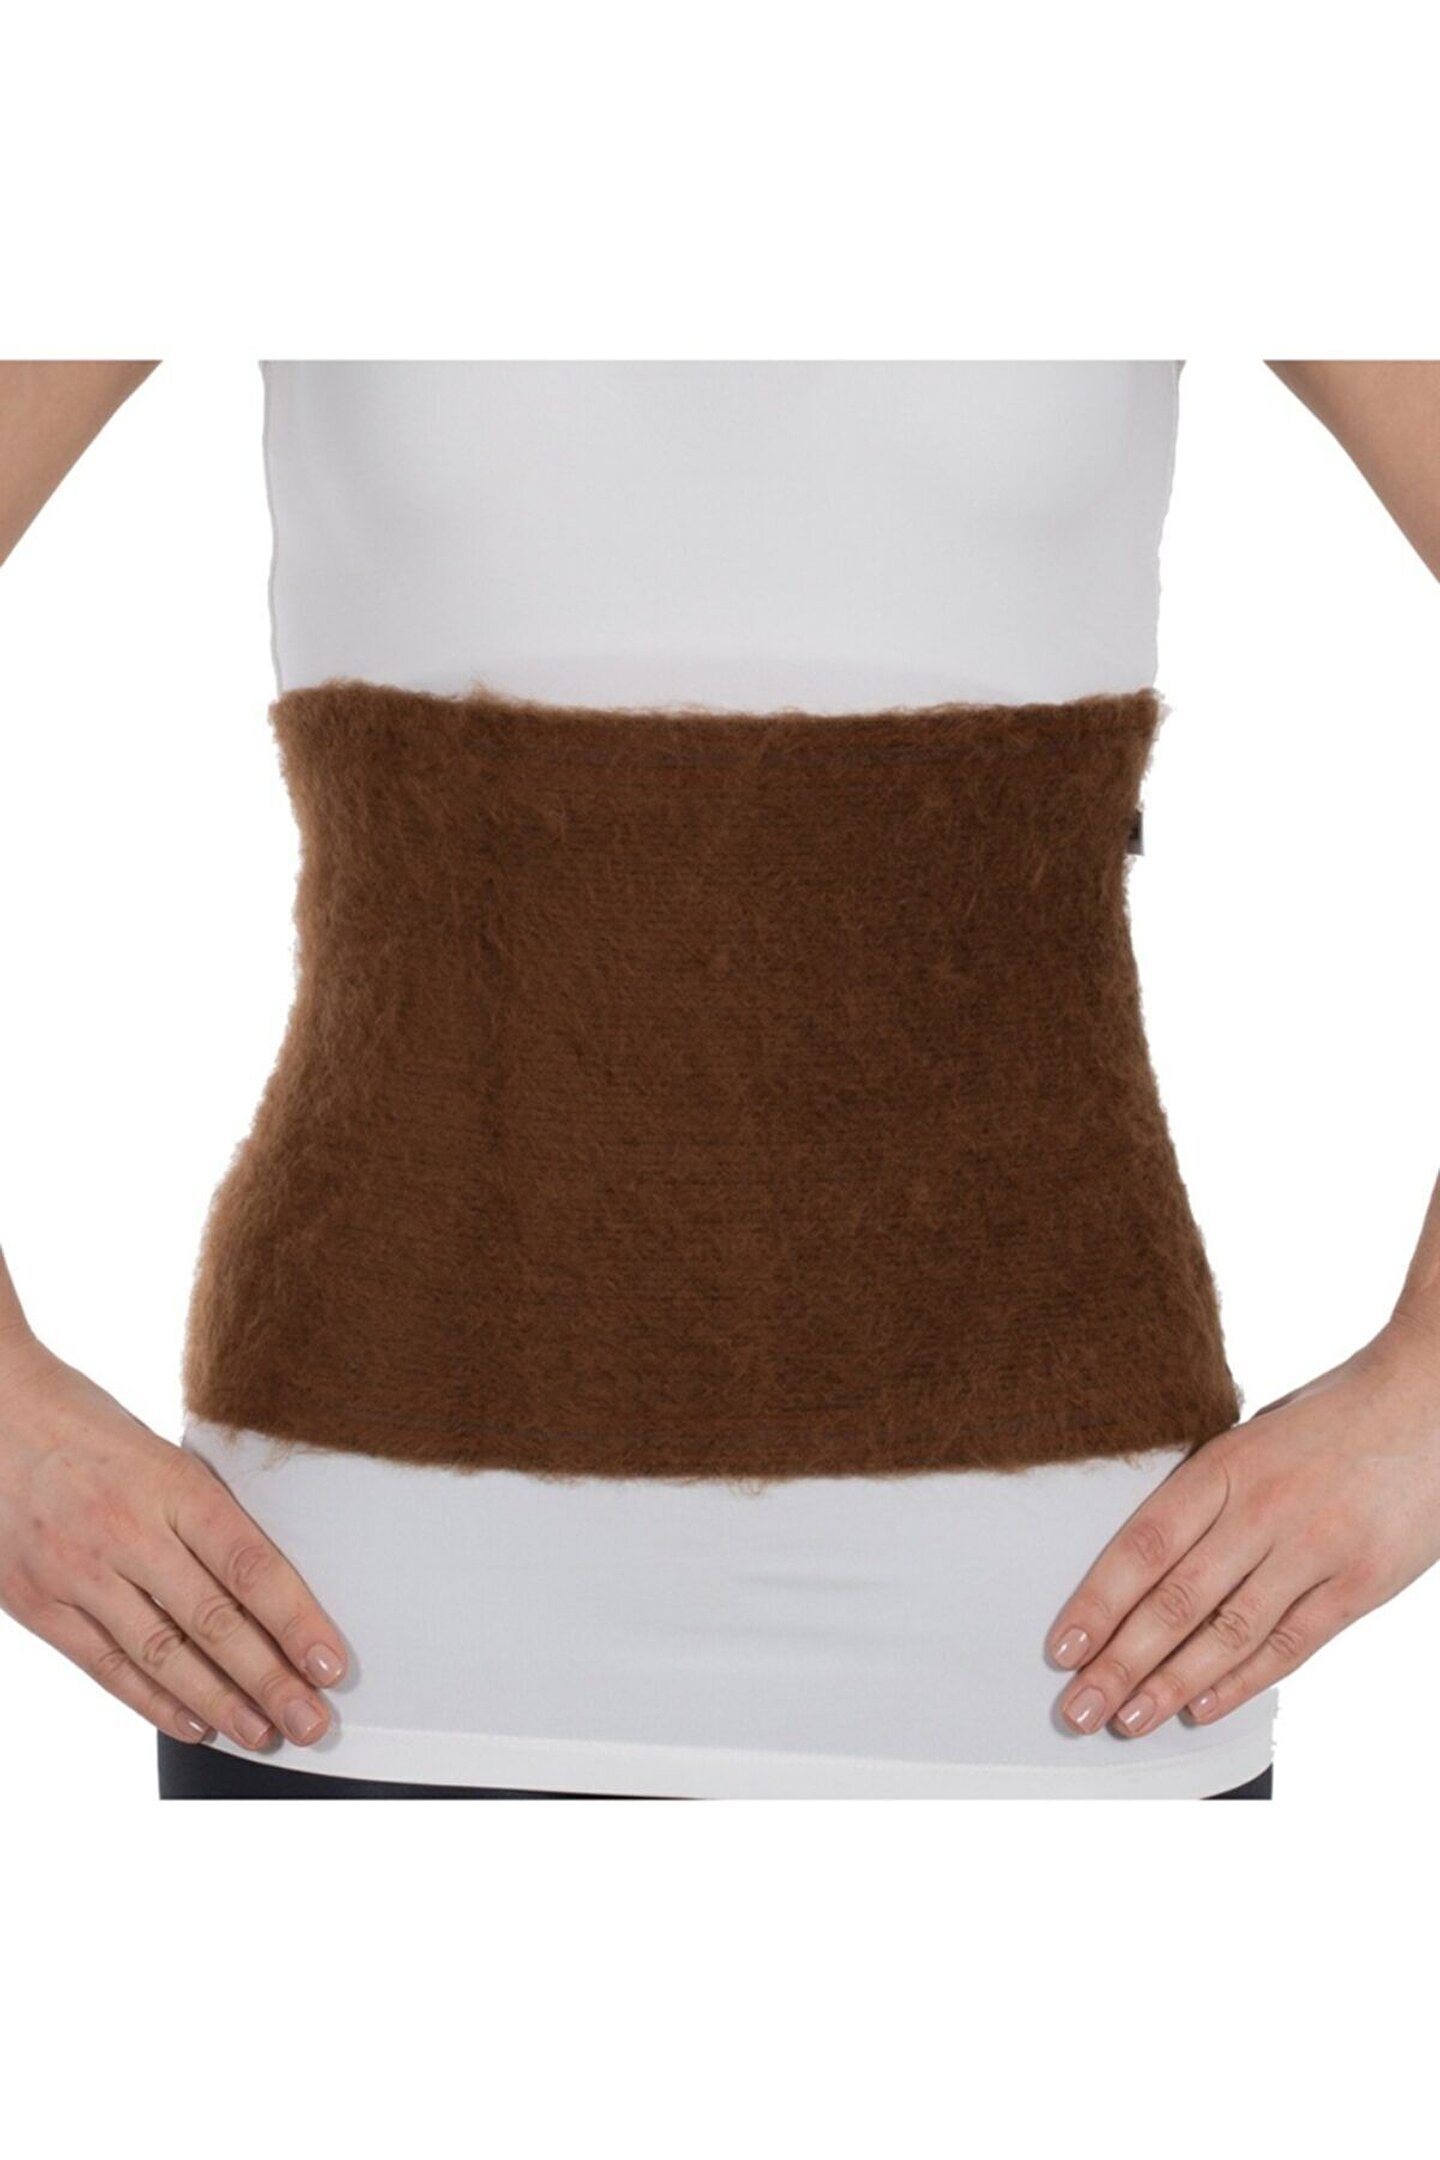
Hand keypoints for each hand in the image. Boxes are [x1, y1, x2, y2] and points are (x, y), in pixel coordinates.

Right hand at [0, 1327, 346, 1751]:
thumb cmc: (90, 1426)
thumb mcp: (162, 1453)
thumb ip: (205, 1514)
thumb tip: (266, 1585)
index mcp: (172, 1484)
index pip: (249, 1566)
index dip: (296, 1623)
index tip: (332, 1665)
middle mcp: (126, 1530)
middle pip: (213, 1621)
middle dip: (270, 1680)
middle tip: (312, 1722)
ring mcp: (76, 1570)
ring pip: (161, 1654)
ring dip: (220, 1703)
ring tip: (263, 1734)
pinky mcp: (35, 1600)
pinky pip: (104, 1665)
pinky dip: (152, 1702)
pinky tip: (194, 1724)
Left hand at [1045, 1311, 1439, 1739]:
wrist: (1429, 1398)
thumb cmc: (1332, 1417)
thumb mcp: (1253, 1436)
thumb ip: (1207, 1495)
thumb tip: (1146, 1566)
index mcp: (1224, 1465)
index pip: (1143, 1545)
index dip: (1098, 1602)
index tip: (1063, 1646)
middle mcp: (1263, 1510)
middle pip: (1175, 1601)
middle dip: (1120, 1663)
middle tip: (1080, 1708)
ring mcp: (1314, 1549)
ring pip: (1228, 1634)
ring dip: (1171, 1686)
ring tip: (1129, 1719)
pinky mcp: (1361, 1583)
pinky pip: (1291, 1644)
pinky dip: (1242, 1681)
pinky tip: (1203, 1706)